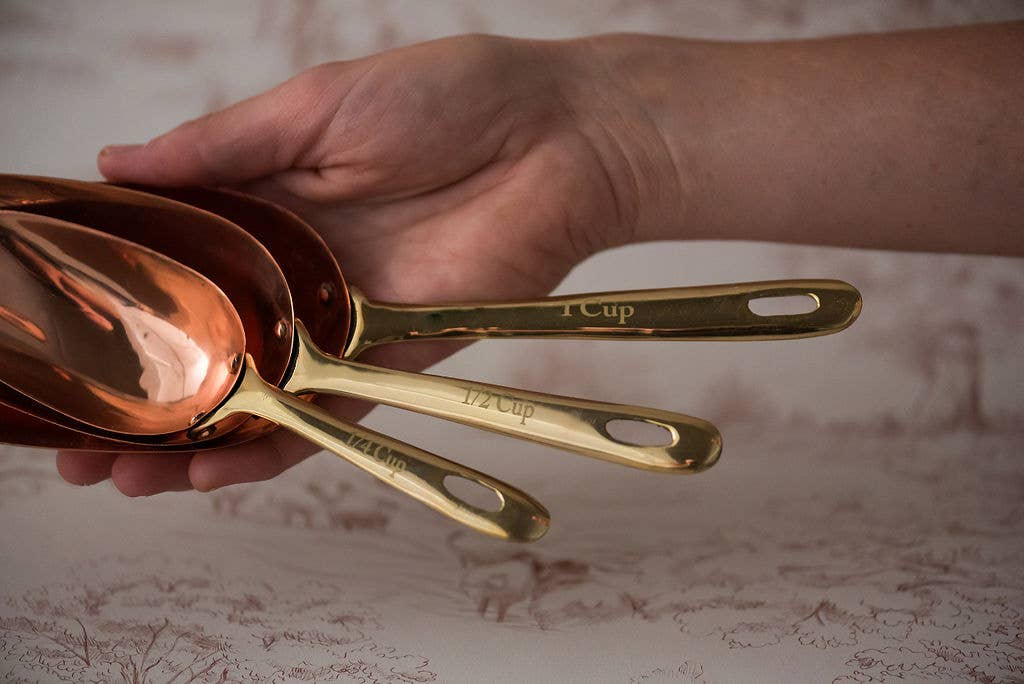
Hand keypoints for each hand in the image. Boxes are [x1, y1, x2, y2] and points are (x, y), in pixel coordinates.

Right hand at [58, 34, 679, 495]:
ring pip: (254, 395)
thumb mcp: (317, 106)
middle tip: (72, 439)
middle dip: (140, 394)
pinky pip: (328, 416)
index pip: (171, 267)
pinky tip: (208, 473)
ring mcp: (342, 322)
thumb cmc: (449, 98)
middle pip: (203, 346)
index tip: (55, 343)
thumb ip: (223, 148)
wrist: (560, 140)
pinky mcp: (395, 360)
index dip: (113, 306)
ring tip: (117, 472)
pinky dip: (270, 448)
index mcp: (268, 206)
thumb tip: (113, 164)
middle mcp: (295, 273)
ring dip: (188, 439)